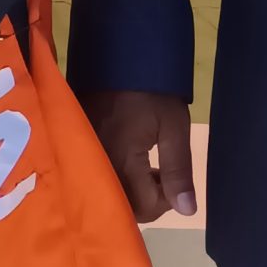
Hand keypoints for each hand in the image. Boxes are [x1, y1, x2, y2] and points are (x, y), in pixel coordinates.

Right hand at [82, 88, 197, 221]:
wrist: (119, 54)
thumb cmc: (152, 90)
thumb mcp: (174, 127)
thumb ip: (179, 171)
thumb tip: (187, 212)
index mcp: (123, 162)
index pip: (145, 208)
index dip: (166, 199)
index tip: (171, 176)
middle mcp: (98, 164)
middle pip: (122, 206)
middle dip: (146, 199)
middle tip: (158, 173)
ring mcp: (85, 154)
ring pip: (108, 193)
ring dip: (129, 190)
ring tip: (144, 166)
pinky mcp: (78, 143)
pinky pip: (95, 174)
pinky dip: (113, 176)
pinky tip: (124, 158)